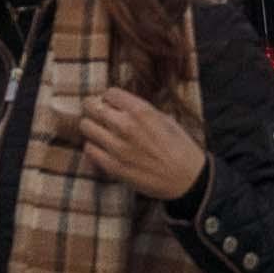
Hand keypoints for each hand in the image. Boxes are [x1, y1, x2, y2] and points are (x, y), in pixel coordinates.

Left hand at [71, 82, 210, 205]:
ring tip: (100, 132)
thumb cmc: (180, 147)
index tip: (112, 104)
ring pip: (86, 126)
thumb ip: (141, 111)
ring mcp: (117, 147)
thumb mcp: (165, 119)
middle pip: (91, 106)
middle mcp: (126, 125)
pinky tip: (103, 149)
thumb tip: (122, 107)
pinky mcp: (113, 166)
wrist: (187, 179)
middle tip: (99, 115)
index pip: (109, 93)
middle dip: (94, 108)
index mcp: (141, 110)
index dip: (110, 98)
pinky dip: (93, 147)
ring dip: (91, 127)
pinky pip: (89, 149)